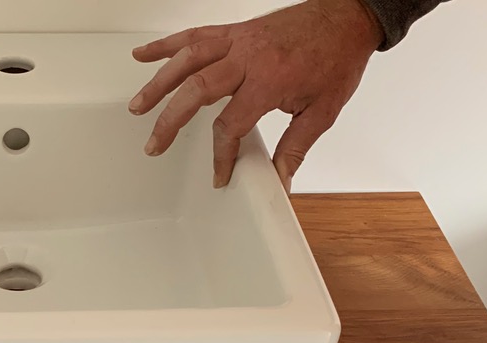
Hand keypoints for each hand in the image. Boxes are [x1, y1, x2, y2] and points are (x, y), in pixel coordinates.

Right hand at [129, 0, 382, 189]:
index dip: (222, 154)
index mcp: (269, 80)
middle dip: (170, 120)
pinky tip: (143, 55)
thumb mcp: (322, 111)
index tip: (219, 174)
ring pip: (187, 59)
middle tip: (154, 145)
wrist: (348, 17)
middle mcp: (248, 58)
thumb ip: (295, 148)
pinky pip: (193, 35)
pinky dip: (166, 45)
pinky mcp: (234, 31)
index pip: (231, 124)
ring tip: (138, 107)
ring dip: (158, 82)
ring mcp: (238, 41)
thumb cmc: (337, 58)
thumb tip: (280, 181)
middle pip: (196, 90)